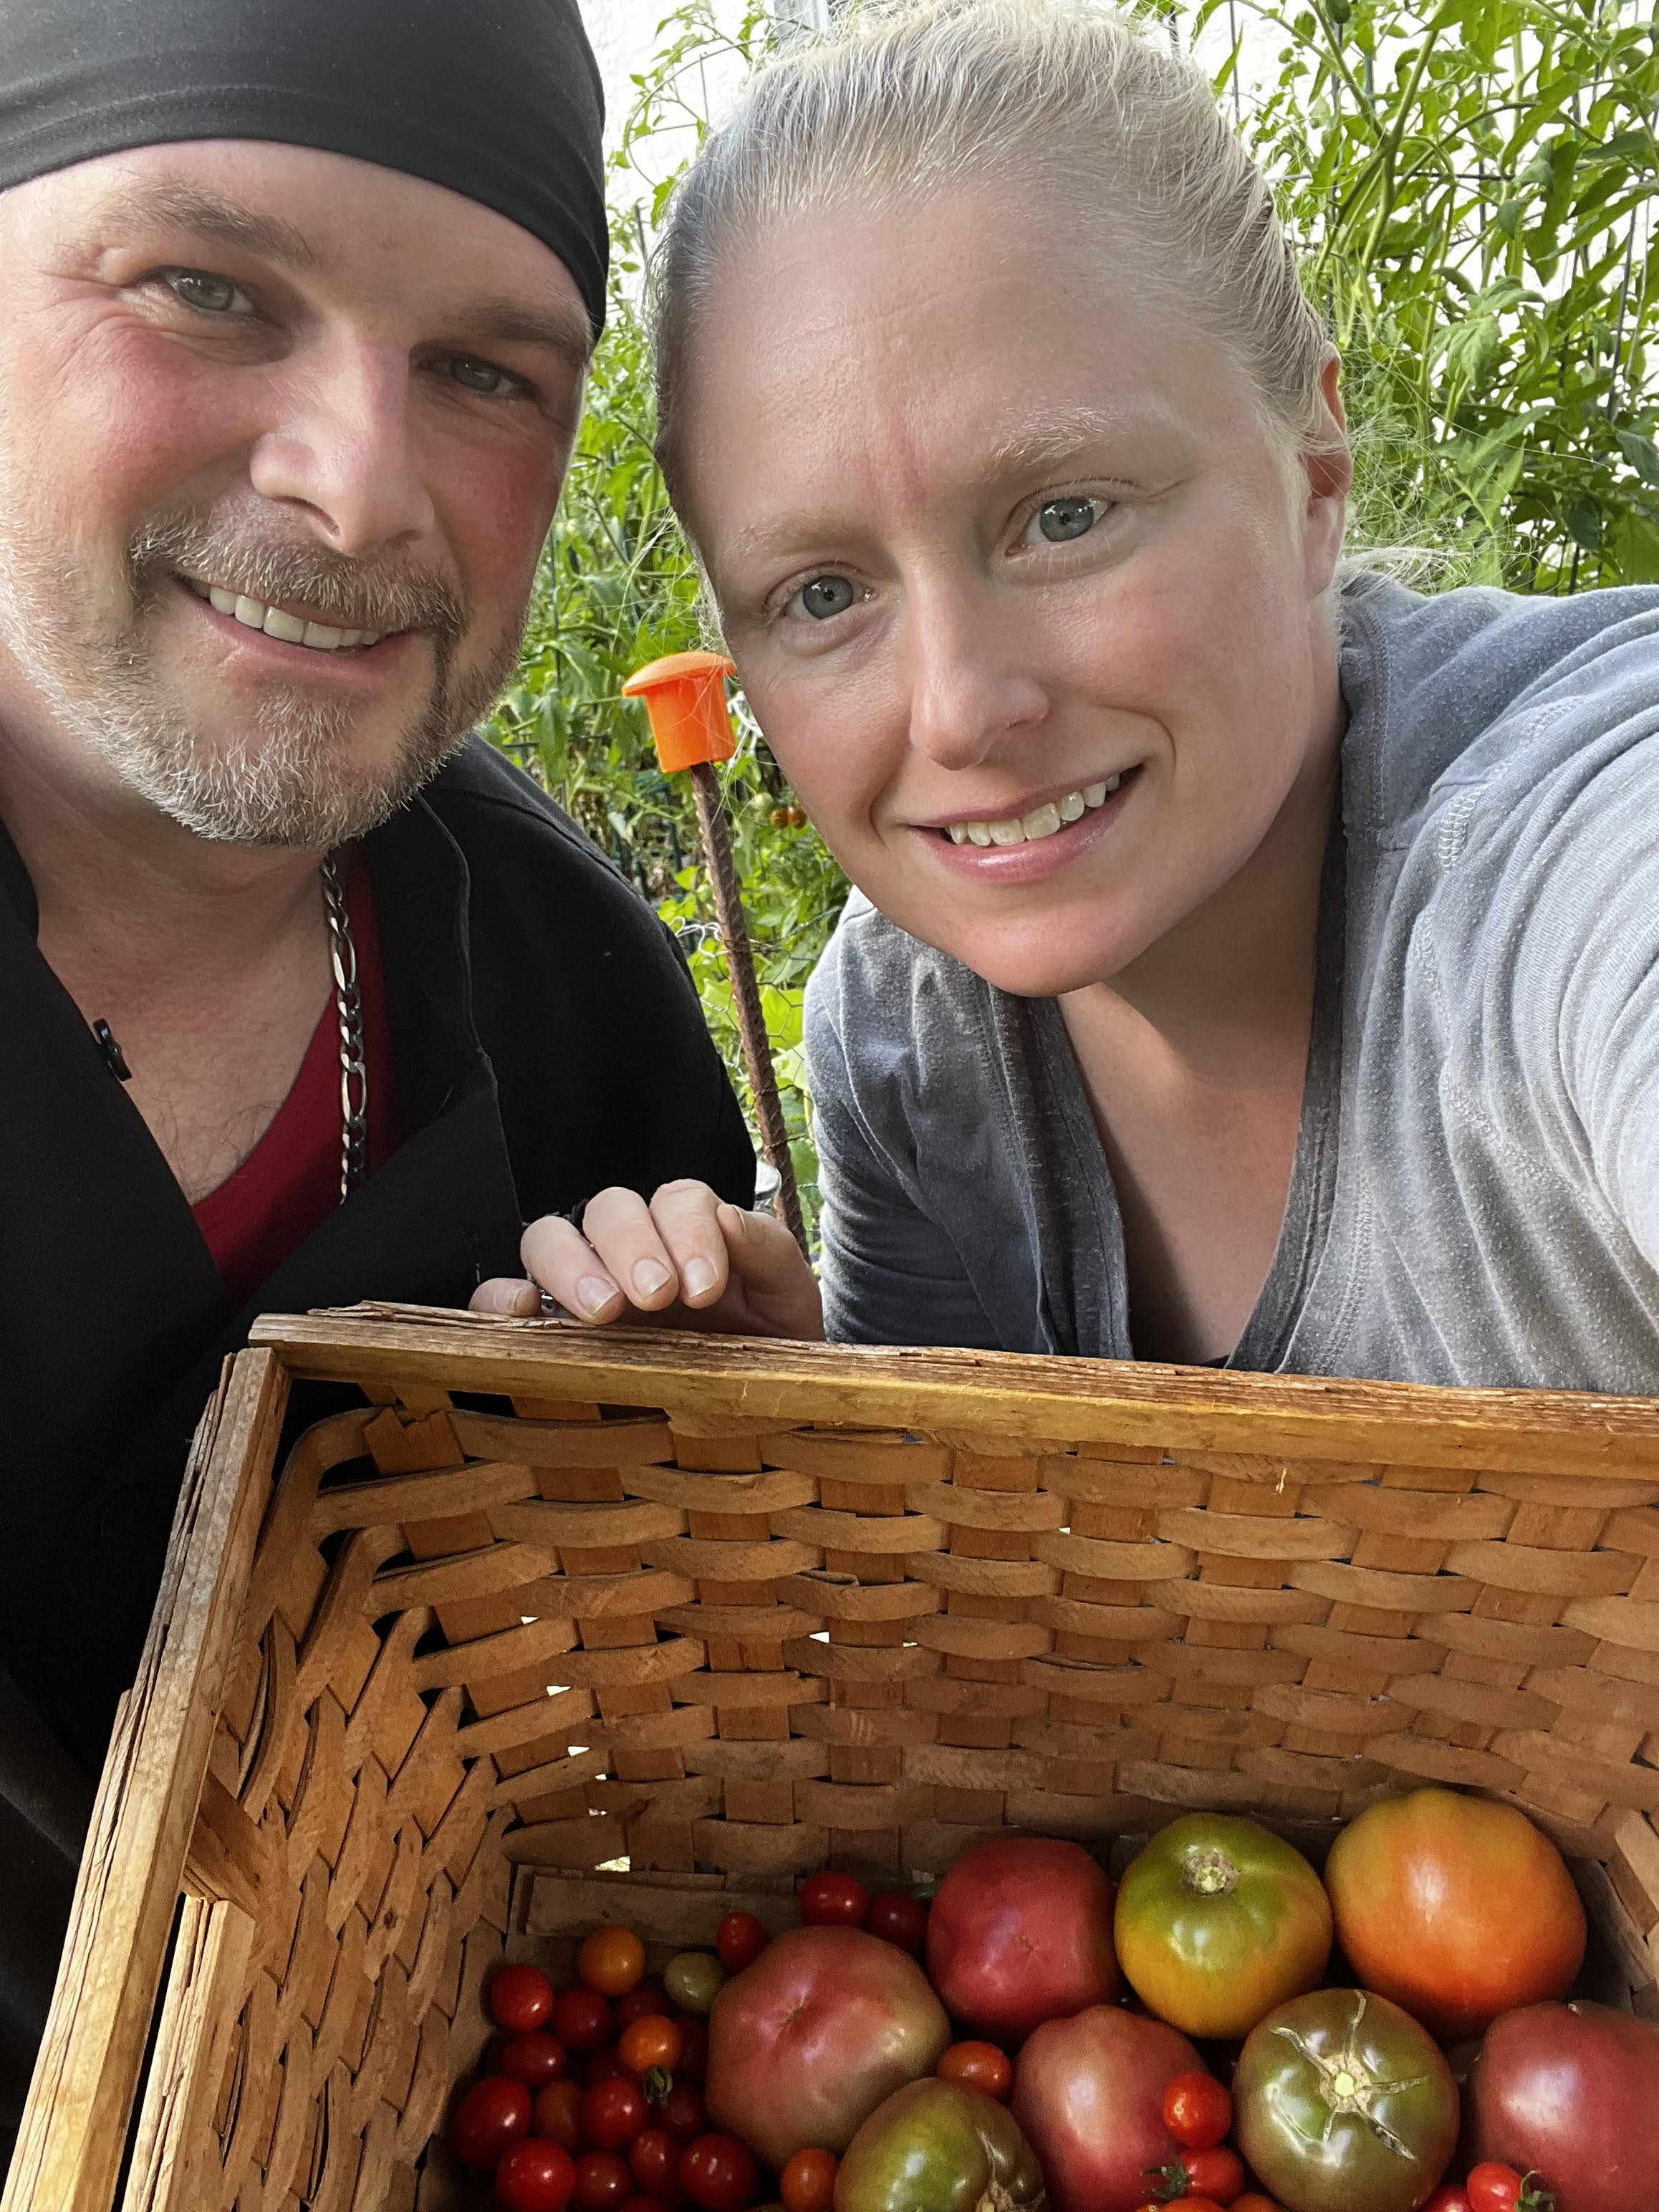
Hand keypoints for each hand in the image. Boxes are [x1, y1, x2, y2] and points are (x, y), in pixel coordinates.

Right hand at [470, 1179, 823, 1339]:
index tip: (705, 1287)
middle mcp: (630, 1251)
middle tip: (655, 1298)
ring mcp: (580, 1288)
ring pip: (549, 1238)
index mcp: (689, 1235)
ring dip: (571, 1264)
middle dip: (630, 1245)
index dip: (688, 1231)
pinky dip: (499, 1297)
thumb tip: (726, 1217)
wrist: (755, 1419)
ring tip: (604, 1314)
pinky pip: (497, 1298)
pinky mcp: (541, 1334)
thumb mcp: (787, 1304)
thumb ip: (770, 1252)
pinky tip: (527, 1314)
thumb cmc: (768, 1354)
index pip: (676, 1201)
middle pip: (609, 1209)